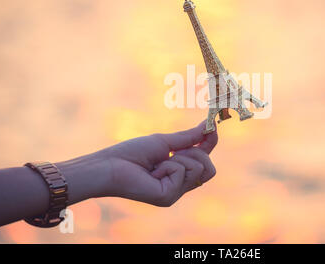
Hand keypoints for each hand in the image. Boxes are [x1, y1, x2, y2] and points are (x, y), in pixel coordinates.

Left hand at [100, 120, 217, 205]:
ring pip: (199, 169)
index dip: (210, 142)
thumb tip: (208, 126)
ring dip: (179, 159)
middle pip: (209, 168)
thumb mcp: (165, 142)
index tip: (212, 126)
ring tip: (158, 163)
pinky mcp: (169, 198)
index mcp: (179, 171)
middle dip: (196, 153)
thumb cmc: (133, 153)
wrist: (111, 165)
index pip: (204, 159)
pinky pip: (183, 173)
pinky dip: (168, 166)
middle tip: (174, 152)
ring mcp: (175, 193)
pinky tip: (152, 172)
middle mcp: (180, 184)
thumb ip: (188, 138)